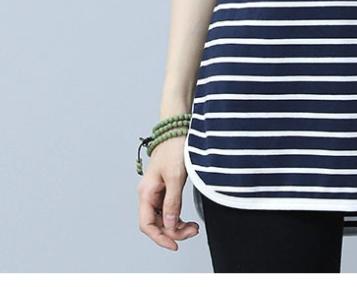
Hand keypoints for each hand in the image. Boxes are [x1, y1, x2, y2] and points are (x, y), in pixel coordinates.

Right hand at [137, 136, 199, 250]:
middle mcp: (148, 194)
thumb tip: (170, 225)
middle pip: (156, 223)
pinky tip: (188, 219)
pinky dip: (178, 216)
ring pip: (163, 217)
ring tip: (193, 227)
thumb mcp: (175, 177)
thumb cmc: (174, 148)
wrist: (177, 128)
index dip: (160, 238)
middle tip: (192, 231)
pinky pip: (168, 208)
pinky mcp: (165, 187)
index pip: (147, 224)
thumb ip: (172, 203)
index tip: (175, 245)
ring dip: (177, 225)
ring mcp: (156, 191)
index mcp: (146, 192)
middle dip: (173, 231)